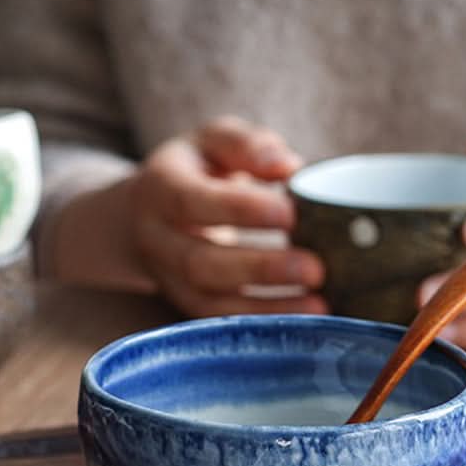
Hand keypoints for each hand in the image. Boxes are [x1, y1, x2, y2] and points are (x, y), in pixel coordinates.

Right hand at [131, 116, 325, 316]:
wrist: (146, 214)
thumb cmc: (195, 170)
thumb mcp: (213, 141)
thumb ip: (247, 146)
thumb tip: (287, 165)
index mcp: (160, 189)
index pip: (194, 202)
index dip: (241, 210)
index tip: (291, 214)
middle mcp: (156, 240)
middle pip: (200, 263)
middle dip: (259, 269)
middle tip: (315, 269)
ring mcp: (168, 280)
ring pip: (210, 304)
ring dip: (266, 309)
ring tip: (319, 306)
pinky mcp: (187, 306)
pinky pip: (222, 323)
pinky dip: (263, 323)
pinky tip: (303, 321)